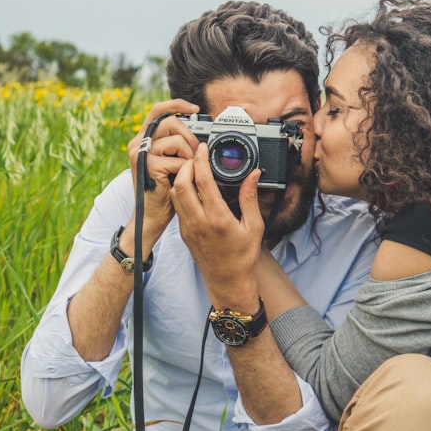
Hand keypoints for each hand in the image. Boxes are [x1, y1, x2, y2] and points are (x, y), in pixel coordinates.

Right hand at [126, 99, 200, 236]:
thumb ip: (177, 142)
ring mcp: (141, 154)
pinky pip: (179, 160)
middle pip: (171, 122)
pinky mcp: (148, 166)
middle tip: (194, 153)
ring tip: (184, 170)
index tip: (195, 109)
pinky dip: (186, 170)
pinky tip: (180, 179)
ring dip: (189, 156)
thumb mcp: (172, 159)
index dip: (177, 104)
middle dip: (190, 136)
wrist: (154, 215)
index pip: (159, 110)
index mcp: (144, 138)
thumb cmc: (166, 188)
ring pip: (177, 140)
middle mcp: (138, 142)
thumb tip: (197, 128)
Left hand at [171, 143, 263, 308]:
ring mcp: (188, 228)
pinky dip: (181, 191)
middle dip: (186, 165)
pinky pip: (178, 206)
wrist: (227, 282)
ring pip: (175, 194)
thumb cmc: (243, 257)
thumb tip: (253, 175)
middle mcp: (199, 222)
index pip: (203, 182)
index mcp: (218, 218)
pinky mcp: (183, 233)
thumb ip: (251, 198)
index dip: (201, 160)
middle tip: (195, 156)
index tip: (203, 148)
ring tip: (192, 168)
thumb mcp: (254, 226)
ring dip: (181, 177)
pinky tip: (191, 187)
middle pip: (181, 184)